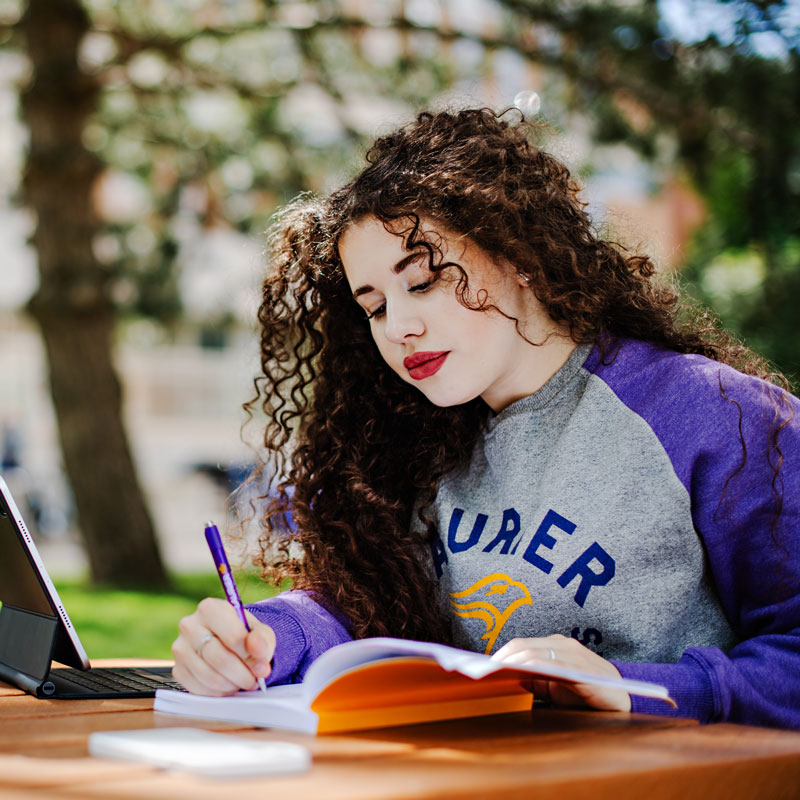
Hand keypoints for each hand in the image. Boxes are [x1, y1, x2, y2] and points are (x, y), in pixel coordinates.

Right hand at [171, 597, 275, 695]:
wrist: (228, 643)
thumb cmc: (245, 635)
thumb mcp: (260, 632)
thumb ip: (262, 639)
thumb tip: (258, 650)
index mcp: (210, 608)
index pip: (233, 637)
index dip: (250, 656)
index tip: (261, 664)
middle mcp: (189, 625)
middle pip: (218, 658)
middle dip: (241, 674)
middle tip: (254, 681)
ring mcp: (180, 648)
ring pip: (208, 675)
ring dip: (231, 684)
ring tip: (243, 682)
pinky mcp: (177, 669)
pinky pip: (198, 688)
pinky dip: (217, 691)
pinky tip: (228, 685)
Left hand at [492, 633, 630, 711]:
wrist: (624, 702)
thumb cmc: (586, 696)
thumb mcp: (555, 689)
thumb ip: (535, 681)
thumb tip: (507, 677)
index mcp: (554, 646)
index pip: (520, 645)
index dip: (500, 654)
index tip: (480, 666)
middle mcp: (563, 645)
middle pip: (523, 646)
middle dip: (501, 658)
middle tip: (481, 670)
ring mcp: (574, 654)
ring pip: (534, 652)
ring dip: (512, 661)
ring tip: (494, 671)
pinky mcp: (583, 669)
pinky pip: (554, 665)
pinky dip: (534, 667)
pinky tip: (521, 673)